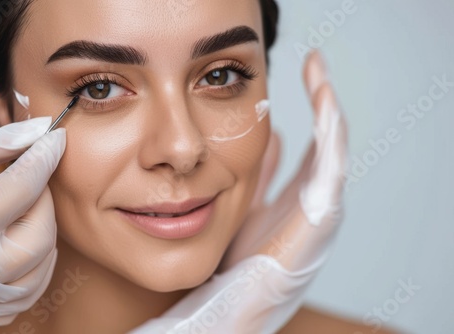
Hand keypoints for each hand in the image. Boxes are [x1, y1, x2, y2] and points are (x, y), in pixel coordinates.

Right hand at [0, 117, 65, 326]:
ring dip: (34, 221)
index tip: (53, 137)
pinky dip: (30, 255)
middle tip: (9, 169)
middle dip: (35, 192)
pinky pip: (29, 287)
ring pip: (42, 261)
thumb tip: (25, 135)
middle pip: (40, 229)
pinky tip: (5, 233)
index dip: (41, 157)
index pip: (20, 189)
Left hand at [129, 51, 347, 332]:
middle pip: (327, 141)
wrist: (229, 303)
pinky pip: (330, 173)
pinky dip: (331, 140)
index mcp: (299, 198)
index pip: (315, 144)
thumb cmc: (236, 259)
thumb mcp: (248, 205)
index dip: (314, 110)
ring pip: (333, 152)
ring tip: (319, 77)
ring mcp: (318, 211)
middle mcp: (313, 201)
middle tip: (314, 63)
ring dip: (329, 113)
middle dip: (324, 101)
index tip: (305, 72)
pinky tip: (324, 108)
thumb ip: (262, 174)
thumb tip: (274, 138)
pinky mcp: (317, 222)